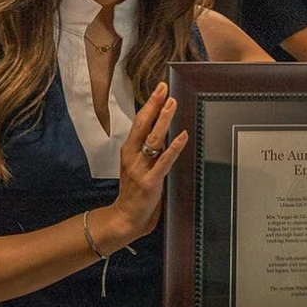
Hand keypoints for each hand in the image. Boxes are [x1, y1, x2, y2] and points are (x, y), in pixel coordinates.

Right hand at [99, 83, 186, 245]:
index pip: (139, 123)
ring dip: (163, 121)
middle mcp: (132, 157)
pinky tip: (182, 136)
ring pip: (153, 140)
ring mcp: (140, 169)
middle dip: (154, 105)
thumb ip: (146, 150)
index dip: (149, 105)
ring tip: (172, 104)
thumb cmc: (134, 192)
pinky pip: (164, 162)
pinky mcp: (150, 183)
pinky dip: (174, 148)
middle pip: (143, 126)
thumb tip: (162, 131)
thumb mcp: (136, 166)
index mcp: (128, 151)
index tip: (159, 89)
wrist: (124, 218)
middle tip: (163, 88)